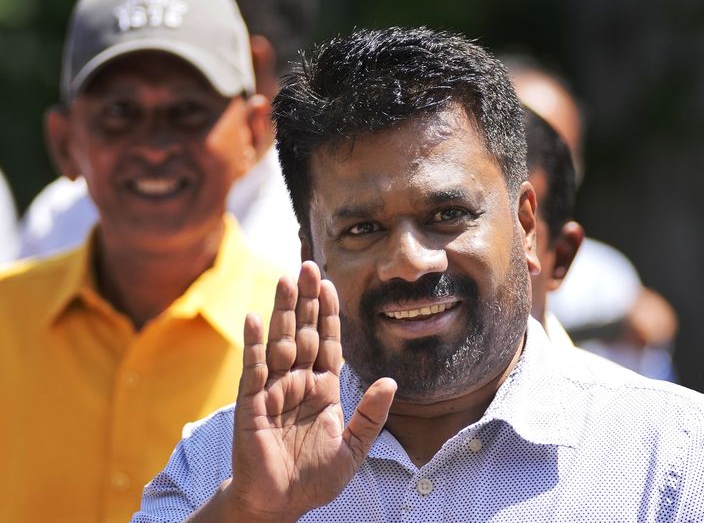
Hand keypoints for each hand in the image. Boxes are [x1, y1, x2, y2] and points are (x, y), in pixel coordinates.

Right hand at [220, 262, 396, 521]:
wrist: (280, 504)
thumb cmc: (314, 477)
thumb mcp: (354, 448)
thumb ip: (371, 415)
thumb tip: (392, 381)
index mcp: (323, 389)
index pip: (328, 343)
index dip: (329, 314)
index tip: (331, 284)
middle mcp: (298, 382)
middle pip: (304, 333)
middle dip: (306, 300)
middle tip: (307, 265)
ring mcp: (273, 390)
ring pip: (280, 342)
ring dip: (283, 311)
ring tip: (286, 280)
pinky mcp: (251, 404)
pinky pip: (253, 369)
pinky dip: (253, 344)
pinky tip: (254, 318)